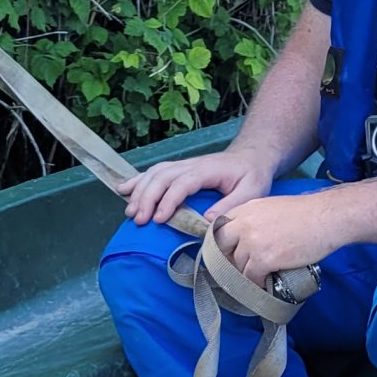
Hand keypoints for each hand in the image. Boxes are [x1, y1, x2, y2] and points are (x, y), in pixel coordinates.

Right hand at [123, 148, 273, 226]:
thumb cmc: (252, 175)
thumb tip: (207, 220)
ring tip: (130, 211)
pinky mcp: (179, 169)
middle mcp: (191, 165)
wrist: (252, 156)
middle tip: (138, 219)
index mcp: (208, 170)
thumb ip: (231, 205)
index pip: (182, 183)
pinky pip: (154, 172)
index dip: (169, 200)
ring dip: (139, 190)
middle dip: (147, 197)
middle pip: (162, 176)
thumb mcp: (252, 191)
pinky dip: (138, 180)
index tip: (159, 219)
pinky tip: (124, 190)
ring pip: (154, 173)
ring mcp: (183, 165)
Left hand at [210, 189, 358, 284]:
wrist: (327, 217)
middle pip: (222, 247)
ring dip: (244, 274)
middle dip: (227, 260)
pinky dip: (256, 283)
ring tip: (255, 278)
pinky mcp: (264, 259)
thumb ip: (255, 219)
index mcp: (246, 208)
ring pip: (236, 265)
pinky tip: (264, 283)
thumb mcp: (273, 207)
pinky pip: (250, 277)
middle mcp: (245, 224)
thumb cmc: (307, 213)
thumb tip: (248, 238)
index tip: (228, 253)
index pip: (220, 228)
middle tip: (236, 268)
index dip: (223, 243)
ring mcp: (253, 242)